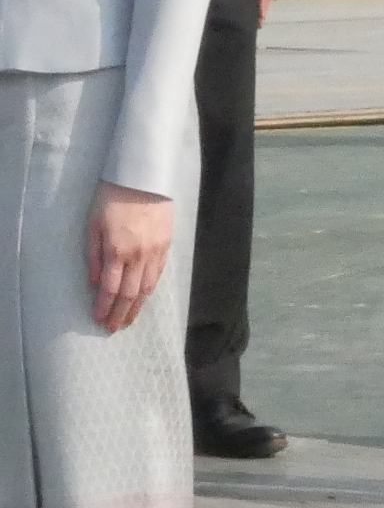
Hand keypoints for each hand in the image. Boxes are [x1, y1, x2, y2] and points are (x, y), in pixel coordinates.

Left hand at [85, 182, 170, 334]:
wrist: (143, 180)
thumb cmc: (111, 199)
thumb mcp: (92, 225)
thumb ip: (93, 255)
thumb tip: (93, 281)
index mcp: (117, 251)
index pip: (110, 288)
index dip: (104, 307)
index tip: (99, 320)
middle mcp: (138, 256)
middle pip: (130, 293)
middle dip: (121, 313)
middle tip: (114, 328)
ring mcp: (156, 252)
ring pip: (148, 287)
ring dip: (137, 306)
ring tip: (129, 318)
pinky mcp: (167, 246)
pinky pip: (159, 274)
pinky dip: (151, 289)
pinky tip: (145, 297)